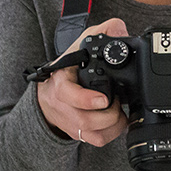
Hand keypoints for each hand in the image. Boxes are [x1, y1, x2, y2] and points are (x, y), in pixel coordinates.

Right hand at [36, 18, 130, 145]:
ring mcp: (70, 121)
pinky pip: (96, 140)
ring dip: (112, 124)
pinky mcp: (78, 132)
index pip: (67, 95)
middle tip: (117, 102)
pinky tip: (117, 121)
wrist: (51, 91)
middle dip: (109, 114)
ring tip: (118, 111)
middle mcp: (63, 105)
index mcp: (61, 82)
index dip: (86, 99)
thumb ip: (102, 31)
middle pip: (85, 120)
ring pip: (92, 133)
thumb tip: (119, 30)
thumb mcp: (82, 43)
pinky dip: (111, 133)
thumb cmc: (70, 68)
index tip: (104, 99)